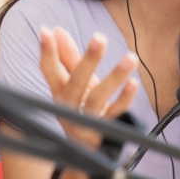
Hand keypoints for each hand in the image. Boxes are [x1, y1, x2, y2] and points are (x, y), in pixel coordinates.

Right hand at [39, 26, 138, 148]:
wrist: (85, 148)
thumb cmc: (80, 105)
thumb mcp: (74, 82)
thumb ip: (67, 57)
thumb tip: (56, 30)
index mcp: (59, 92)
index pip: (49, 70)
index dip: (47, 52)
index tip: (46, 31)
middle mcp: (69, 107)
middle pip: (76, 83)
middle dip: (88, 59)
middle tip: (99, 37)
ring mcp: (86, 121)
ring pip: (98, 98)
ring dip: (114, 77)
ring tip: (130, 57)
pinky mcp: (103, 132)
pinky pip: (115, 114)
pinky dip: (124, 99)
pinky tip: (133, 83)